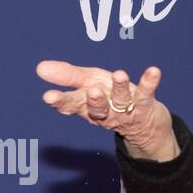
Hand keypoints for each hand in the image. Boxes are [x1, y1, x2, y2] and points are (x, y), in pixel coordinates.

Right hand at [36, 60, 177, 160]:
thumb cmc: (110, 98)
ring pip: (122, 101)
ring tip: (119, 74)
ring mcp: (126, 110)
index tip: (48, 97)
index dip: (61, 102)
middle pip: (97, 108)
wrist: (144, 124)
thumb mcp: (87, 83)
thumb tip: (40, 68)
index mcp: (87, 106)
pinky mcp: (145, 105)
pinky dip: (150, 82)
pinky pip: (147, 93)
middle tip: (92, 92)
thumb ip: (66, 76)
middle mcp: (106, 111)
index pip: (71, 105)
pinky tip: (153, 71)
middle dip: (94, 101)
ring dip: (120, 88)